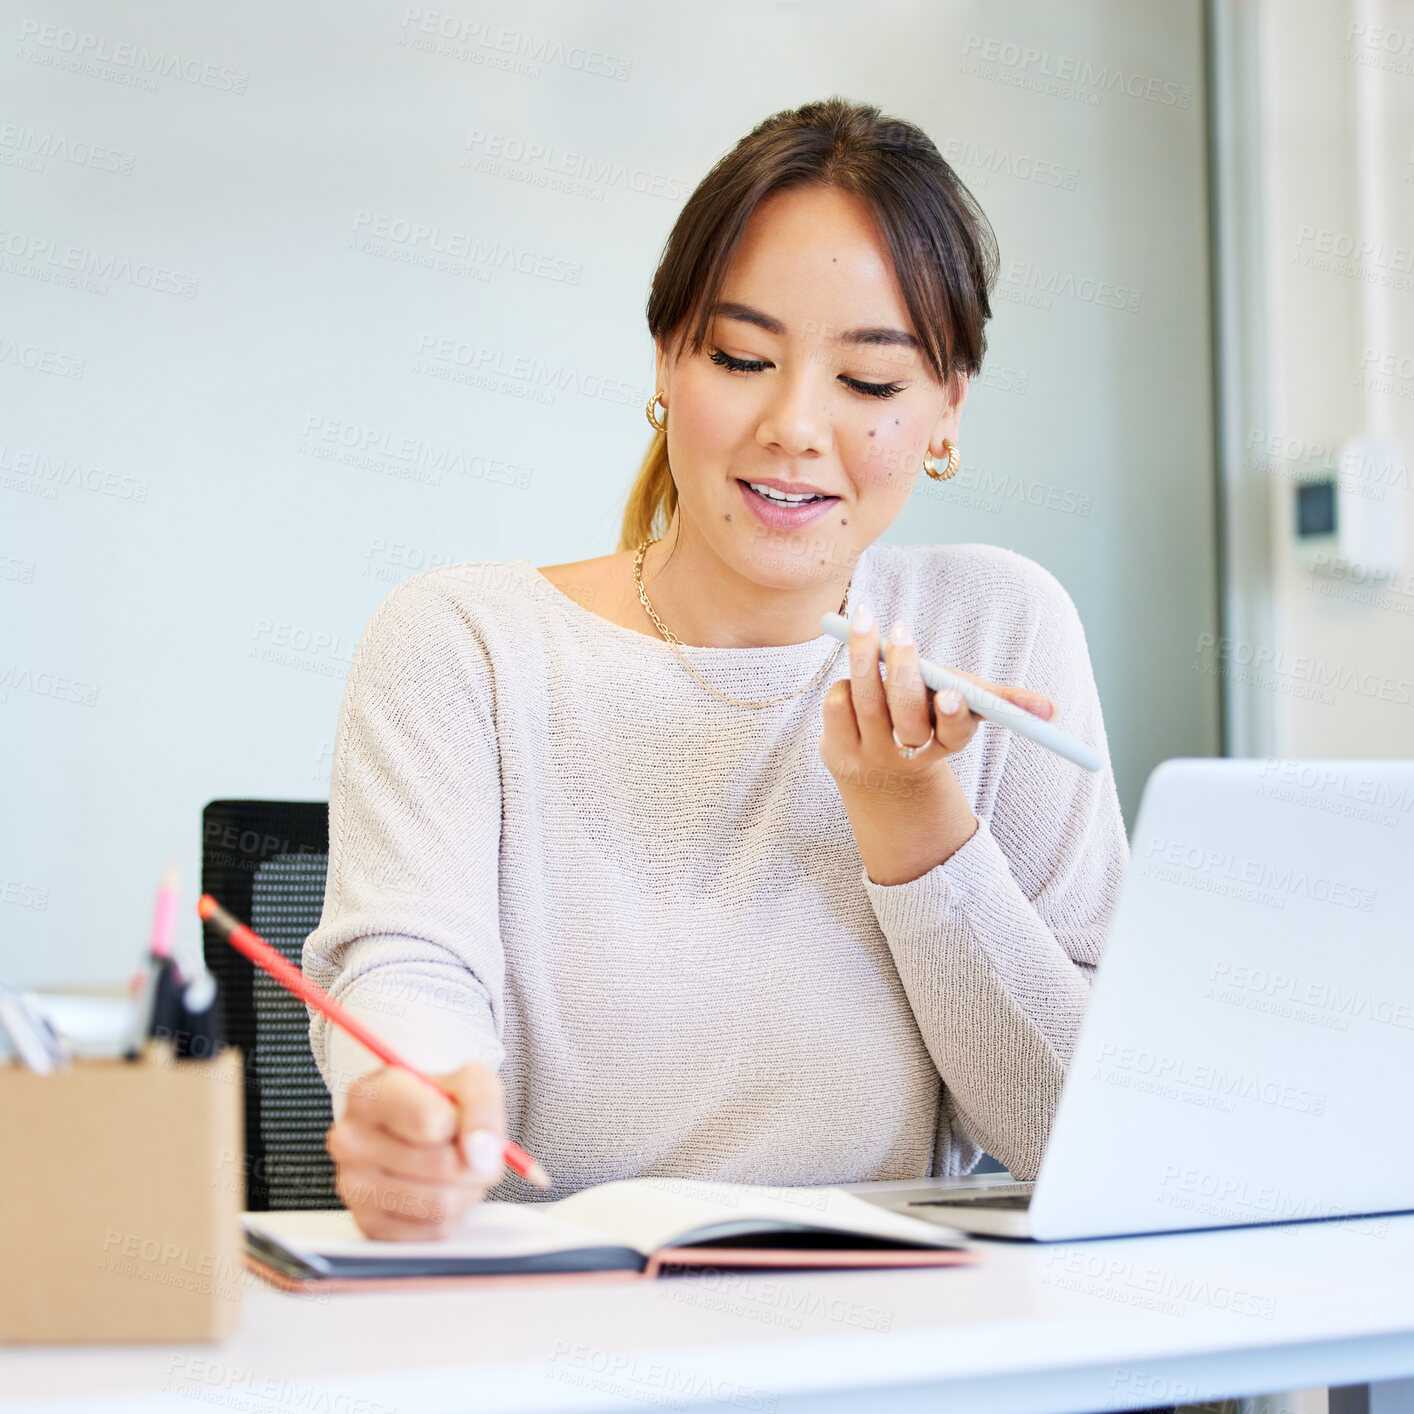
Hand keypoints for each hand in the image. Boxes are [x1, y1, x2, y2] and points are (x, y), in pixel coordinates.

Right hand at [325, 1062, 506, 1239]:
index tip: (459, 1117)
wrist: (417, 1124)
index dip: (460, 1122)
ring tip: (457, 1166)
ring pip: (440, 1203)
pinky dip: (454, 1212)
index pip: (428, 1120)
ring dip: (466, 1188)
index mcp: (368, 1096)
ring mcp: (354, 1187)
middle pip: (439, 1165)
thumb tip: (482, 1155)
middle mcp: (350, 1141)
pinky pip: (435, 1229)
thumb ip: (481, 1107)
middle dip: (471, 1160)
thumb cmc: (438, 1100)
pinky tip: (443, 1187)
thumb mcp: (468, 1080)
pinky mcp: (369, 1223)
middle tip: (469, 1147)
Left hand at [819, 605, 1054, 885]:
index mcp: (947, 743)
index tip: (950, 693)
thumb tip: (1051, 711)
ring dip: (865, 657)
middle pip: (906, 717)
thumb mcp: (967, 707)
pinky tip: (853, 673)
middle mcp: (910, 754)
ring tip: (866, 619)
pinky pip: (838, 705)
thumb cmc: (930, 719)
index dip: (953, 715)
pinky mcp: (837, 749)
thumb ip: (1004, 701)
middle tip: (901, 631)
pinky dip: (845, 681)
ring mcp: (871, 755)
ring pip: (867, 702)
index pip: (954, 734)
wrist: (879, 769)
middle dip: (904, 673)